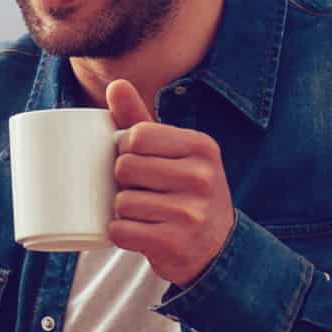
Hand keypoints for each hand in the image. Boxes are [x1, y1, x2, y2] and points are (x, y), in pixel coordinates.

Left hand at [106, 79, 235, 285]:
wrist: (215, 248)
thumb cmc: (185, 191)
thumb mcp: (173, 153)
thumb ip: (141, 120)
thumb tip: (115, 83)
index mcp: (202, 147)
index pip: (137, 136)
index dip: (124, 149)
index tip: (137, 161)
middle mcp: (202, 178)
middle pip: (125, 168)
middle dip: (122, 182)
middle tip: (140, 191)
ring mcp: (190, 213)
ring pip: (122, 202)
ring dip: (122, 210)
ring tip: (143, 213)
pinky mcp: (174, 243)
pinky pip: (121, 231)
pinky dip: (120, 233)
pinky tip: (139, 232)